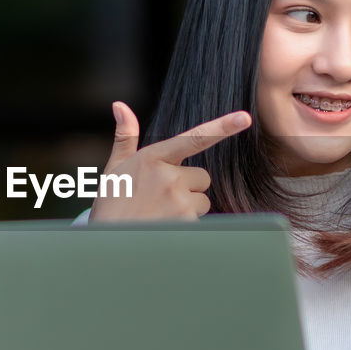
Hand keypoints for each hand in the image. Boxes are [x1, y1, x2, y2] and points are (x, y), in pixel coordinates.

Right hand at [88, 101, 251, 221]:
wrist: (106, 244)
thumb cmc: (111, 205)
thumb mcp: (115, 168)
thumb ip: (125, 137)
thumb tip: (120, 105)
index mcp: (153, 157)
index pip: (194, 138)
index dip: (222, 127)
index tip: (244, 118)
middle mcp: (169, 176)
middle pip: (202, 177)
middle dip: (188, 188)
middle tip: (160, 199)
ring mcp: (178, 200)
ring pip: (202, 200)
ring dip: (188, 208)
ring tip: (160, 214)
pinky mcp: (186, 223)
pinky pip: (199, 220)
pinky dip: (186, 225)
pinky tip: (164, 227)